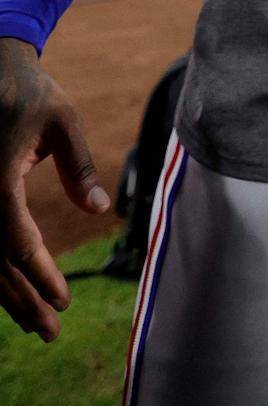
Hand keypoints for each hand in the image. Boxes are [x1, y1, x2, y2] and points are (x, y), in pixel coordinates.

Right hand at [0, 37, 107, 341]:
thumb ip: (80, 167)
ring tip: (37, 326)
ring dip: (7, 296)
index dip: (40, 275)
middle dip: (22, 300)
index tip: (64, 301)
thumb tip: (100, 210)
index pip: (17, 241)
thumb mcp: (64, 122)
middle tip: (52, 331)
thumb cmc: (32, 94)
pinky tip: (14, 296)